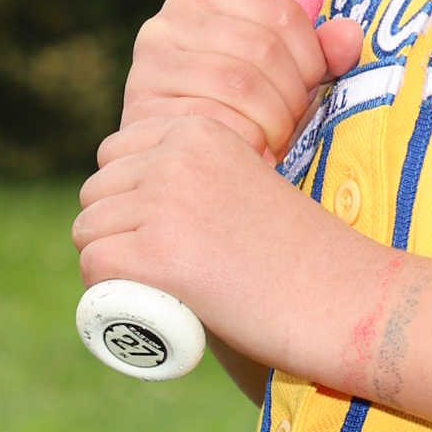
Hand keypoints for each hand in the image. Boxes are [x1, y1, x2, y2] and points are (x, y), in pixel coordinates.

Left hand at [72, 108, 347, 372]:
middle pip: (97, 191)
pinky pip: (95, 266)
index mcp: (200, 129)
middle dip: (114, 230)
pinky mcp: (157, 252)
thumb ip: (201, 182)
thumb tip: (147, 210)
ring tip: (152, 287)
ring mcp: (164, 202)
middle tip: (154, 268)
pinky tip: (141, 301)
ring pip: (89, 229)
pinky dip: (105, 292)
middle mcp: (176, 156)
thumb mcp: (248, 188)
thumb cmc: (303, 255)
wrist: (343, 296)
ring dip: (109, 261)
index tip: (157, 233)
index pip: (116, 152)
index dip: (127, 197)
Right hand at [119, 0, 363, 158]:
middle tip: (293, 124)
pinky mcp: (142, 113)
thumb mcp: (279, 72)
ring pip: (240, 84)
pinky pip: (215, 122)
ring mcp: (148, 68)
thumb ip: (318, 52)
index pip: (280, 11)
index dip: (311, 55)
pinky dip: (246, 143)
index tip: (311, 86)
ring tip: (275, 140)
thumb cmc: (234, 109)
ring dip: (273, 122)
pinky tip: (251, 153)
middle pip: (262, 48)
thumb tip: (349, 36)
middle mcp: (164, 24)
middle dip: (292, 95)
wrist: (169, 158)